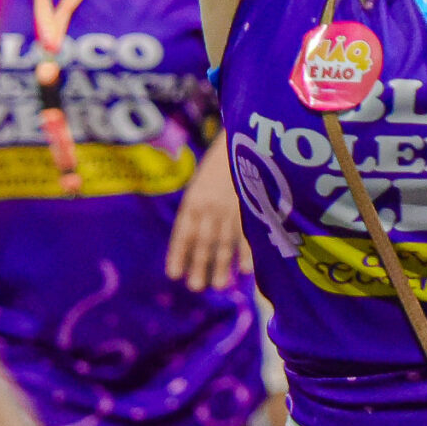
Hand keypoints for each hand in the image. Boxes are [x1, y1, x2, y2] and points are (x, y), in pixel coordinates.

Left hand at [166, 144, 249, 291]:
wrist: (244, 138)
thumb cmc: (220, 164)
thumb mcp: (201, 182)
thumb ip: (196, 209)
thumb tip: (191, 240)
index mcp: (193, 200)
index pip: (183, 232)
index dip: (178, 253)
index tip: (174, 275)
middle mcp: (211, 206)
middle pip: (204, 242)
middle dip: (200, 265)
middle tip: (196, 287)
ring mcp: (232, 207)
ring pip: (225, 242)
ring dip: (222, 266)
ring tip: (218, 286)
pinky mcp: (253, 206)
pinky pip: (249, 233)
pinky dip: (248, 253)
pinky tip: (246, 271)